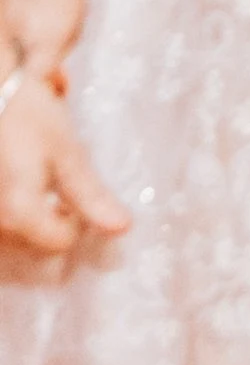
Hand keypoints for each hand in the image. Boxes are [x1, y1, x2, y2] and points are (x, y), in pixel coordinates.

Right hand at [0, 59, 125, 255]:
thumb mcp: (66, 152)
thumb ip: (91, 195)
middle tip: (55, 189)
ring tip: (32, 185)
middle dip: (51, 223)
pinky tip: (16, 186)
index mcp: (18, 213)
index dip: (76, 221)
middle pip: (35, 247)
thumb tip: (123, 228)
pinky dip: (11, 216)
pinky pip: (0, 228)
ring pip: (15, 241)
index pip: (60, 242)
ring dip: (29, 222)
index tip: (75, 198)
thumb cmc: (28, 118)